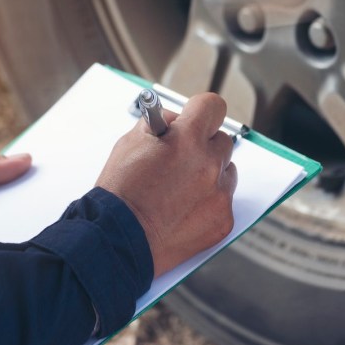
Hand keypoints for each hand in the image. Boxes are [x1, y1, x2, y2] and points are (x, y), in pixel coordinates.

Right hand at [96, 93, 237, 276]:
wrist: (118, 239)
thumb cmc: (121, 193)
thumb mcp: (130, 142)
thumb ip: (160, 124)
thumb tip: (175, 120)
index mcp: (187, 139)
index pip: (212, 105)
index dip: (201, 110)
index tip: (195, 117)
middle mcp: (209, 164)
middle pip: (222, 140)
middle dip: (204, 145)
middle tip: (182, 158)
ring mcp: (219, 194)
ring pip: (227, 171)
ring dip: (210, 174)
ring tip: (182, 188)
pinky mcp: (223, 220)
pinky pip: (224, 201)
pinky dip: (209, 202)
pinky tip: (184, 209)